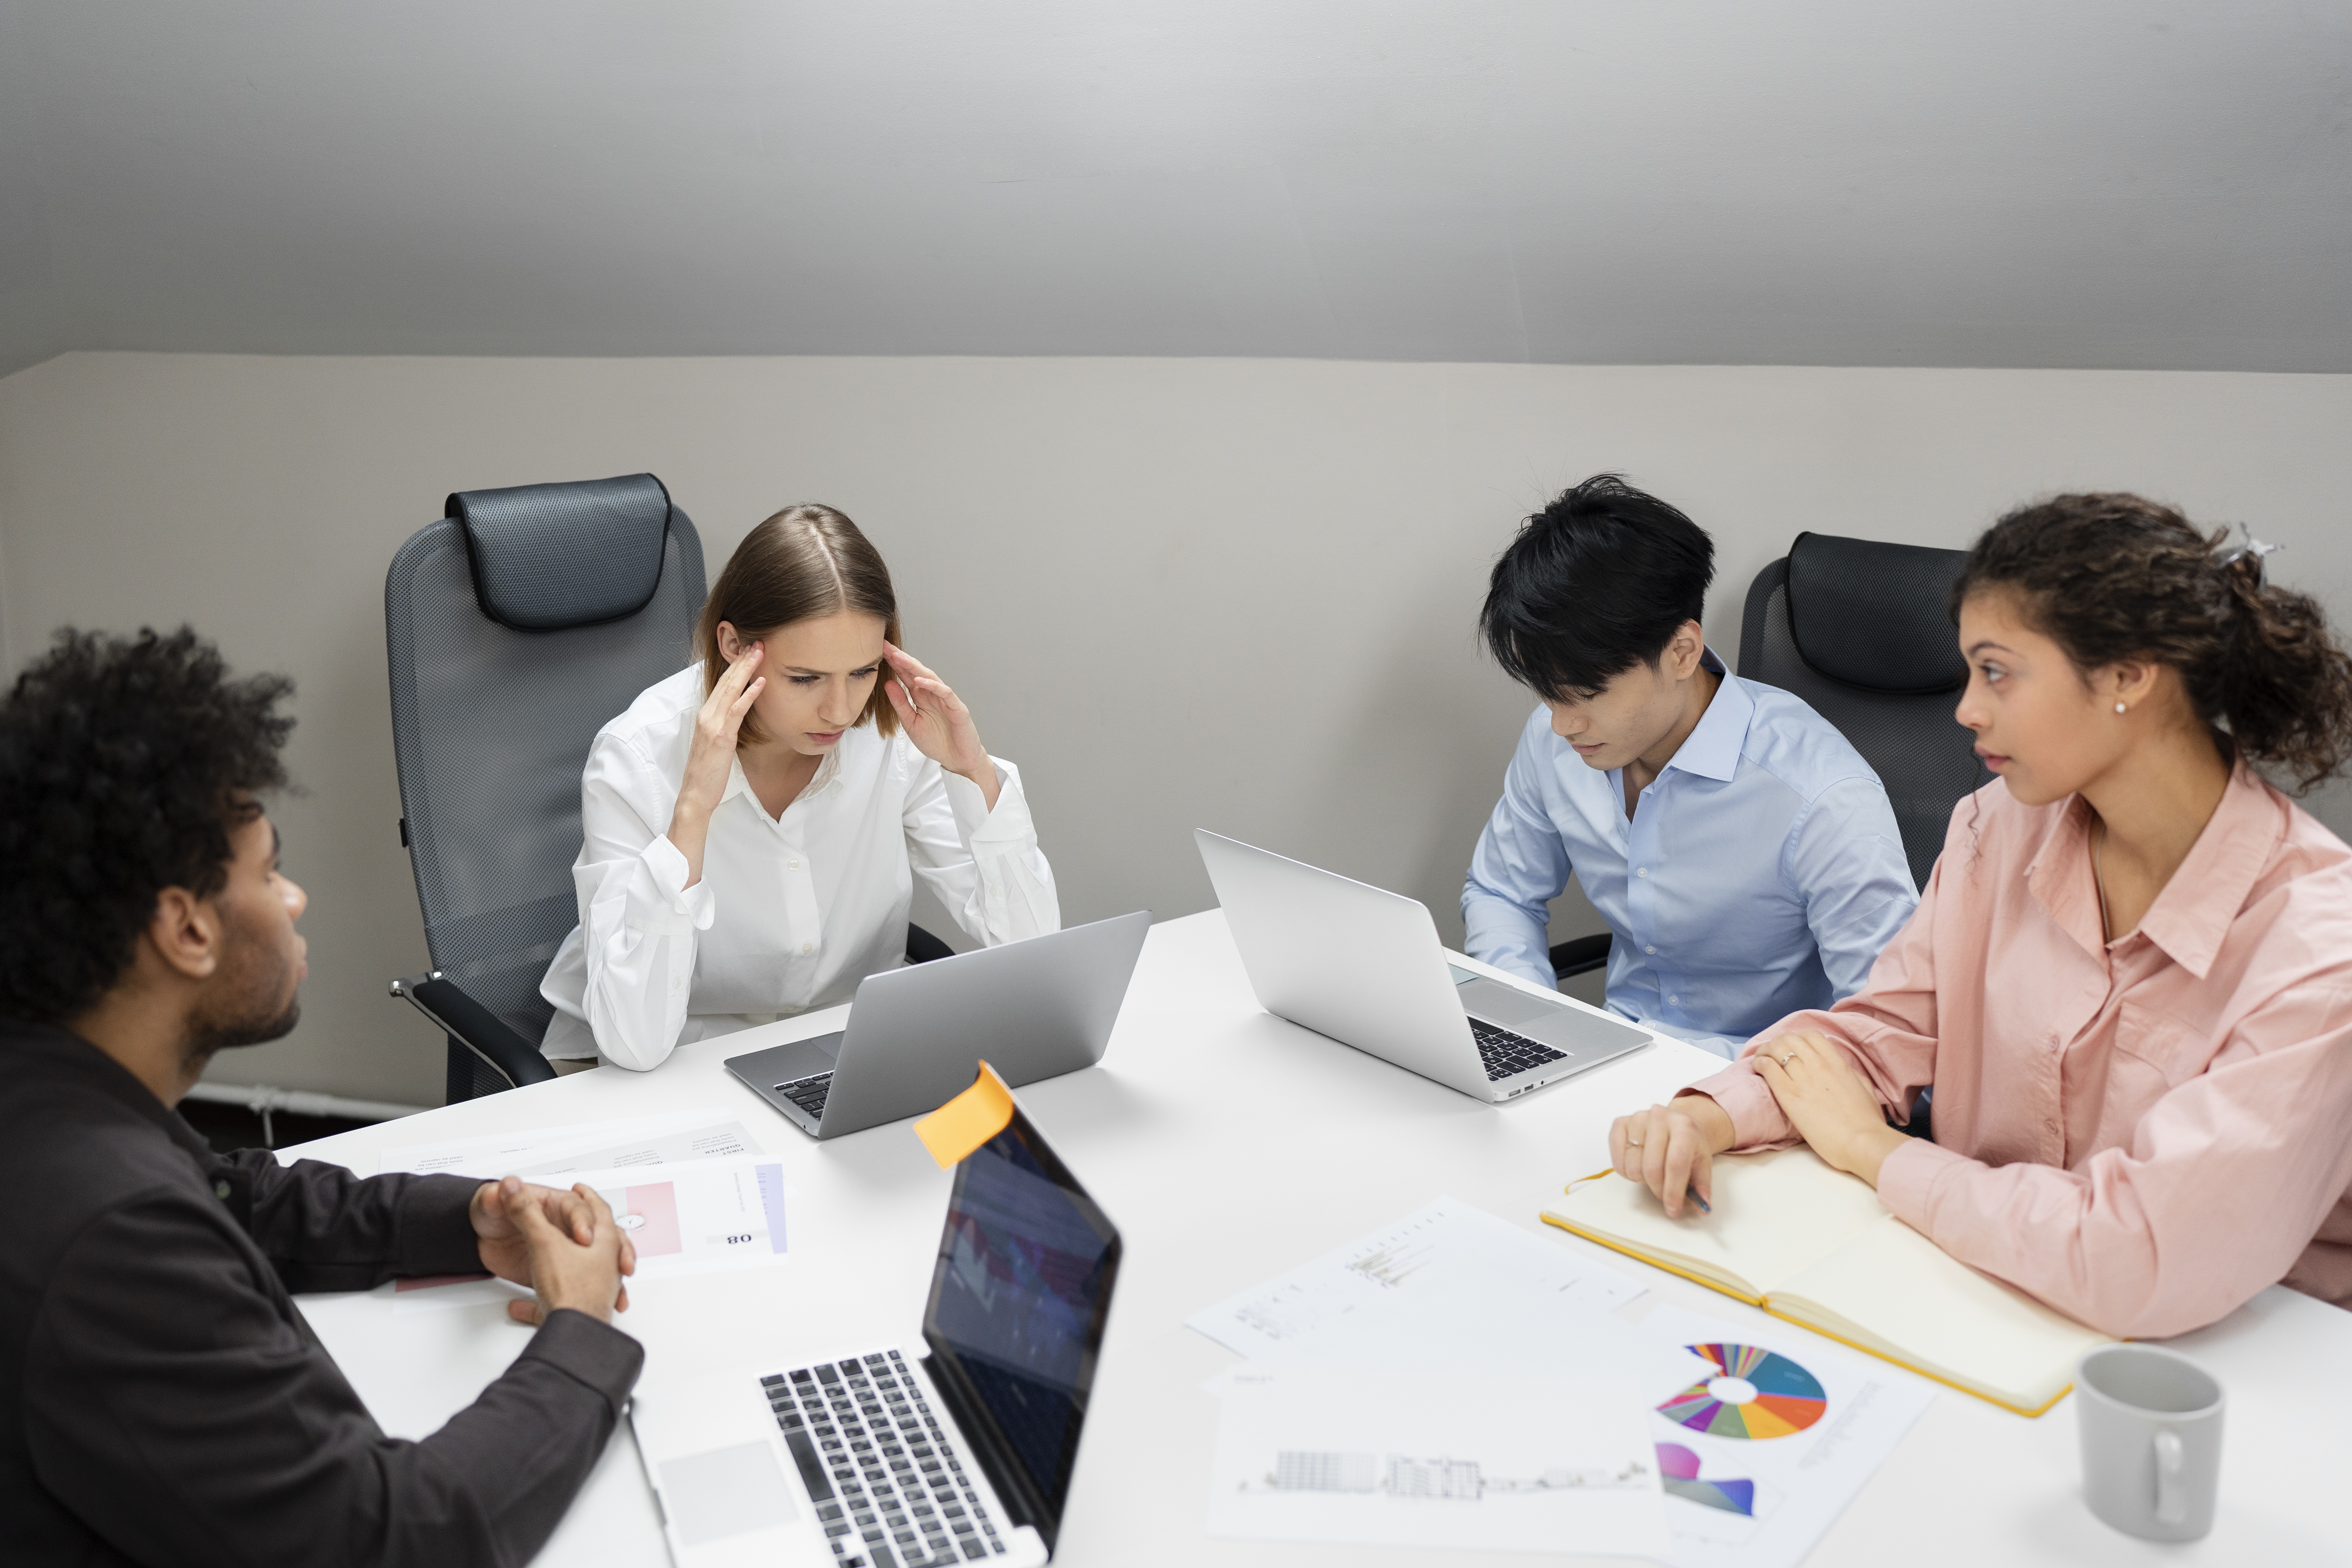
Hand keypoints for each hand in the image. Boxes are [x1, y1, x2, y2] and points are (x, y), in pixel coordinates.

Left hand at [472, 1175, 635, 1325]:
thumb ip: (499, 1198)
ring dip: (614, 1277)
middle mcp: (565, 1226)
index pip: (577, 1209)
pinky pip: (585, 1283)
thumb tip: (507, 1183)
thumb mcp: (492, 1208)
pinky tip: (601, 1307)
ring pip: (601, 1261)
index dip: (583, 1221)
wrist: (481, 1241)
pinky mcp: (560, 1271)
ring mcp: (567, 1250)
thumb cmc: (491, 1219)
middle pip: (601, 1235)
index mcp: (553, 1206)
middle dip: (616, 1249)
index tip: (582, 1237)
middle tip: (619, 1264)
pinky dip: (595, 1298)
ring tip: (619, 1292)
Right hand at [668, 637, 765, 884]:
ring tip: (760, 651)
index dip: (735, 666)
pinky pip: (736, 711)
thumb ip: (724, 725)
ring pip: (730, 690)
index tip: (749, 650)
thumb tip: (737, 712)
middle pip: (725, 681)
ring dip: (746, 669)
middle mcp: (706, 716)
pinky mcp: (721, 737)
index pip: (721, 684)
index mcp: (705, 716)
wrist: (695, 795)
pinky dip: (749, 694)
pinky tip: (760, 682)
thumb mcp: (715, 743)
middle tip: (758, 641)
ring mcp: (712, 725)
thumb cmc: (707, 772)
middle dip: (741, 659)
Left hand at [882, 642, 998, 809]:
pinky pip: (945, 693)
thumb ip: (900, 704)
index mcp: (921, 697)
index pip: (906, 676)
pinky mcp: (957, 708)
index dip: (893, 664)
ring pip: (930, 678)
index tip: (878, 652)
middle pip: (915, 671)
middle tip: (885, 646)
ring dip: (914, 667)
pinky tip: (920, 680)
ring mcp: (946, 700)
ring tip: (898, 657)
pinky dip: (933, 686)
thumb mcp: (911, 723)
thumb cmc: (937, 742)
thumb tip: (888, 684)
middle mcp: (933, 694)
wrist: (958, 760)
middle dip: (900, 658)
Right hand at [1609, 1093, 1735, 1217]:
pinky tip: (1638, 1165)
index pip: (1676, 1163)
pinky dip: (1626, 1172)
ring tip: (1653, 1172)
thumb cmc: (1688, 1144)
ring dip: (1642, 1180)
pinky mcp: (1620, 1123)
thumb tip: (1703, 1208)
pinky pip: (1617, 1161)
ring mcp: (1637, 1118)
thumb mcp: (1703, 1164)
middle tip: (1664, 1193)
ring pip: (1632, 1167)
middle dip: (1658, 1189)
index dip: (1673, 1191)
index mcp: (1685, 1127)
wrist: (1677, 1123)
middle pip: (1652, 1168)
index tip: (1673, 1209)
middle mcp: (1660, 1117)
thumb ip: (1702, 1188)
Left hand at [1752, 1031, 1907, 1186]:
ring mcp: (1803, 1078)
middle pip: (1789, 1039)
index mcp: (1837, 1063)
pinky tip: (1758, 1069)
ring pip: (1776, 1049)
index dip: (1797, 1038)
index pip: (1811, 1036)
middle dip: (1777, 1043)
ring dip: (1765, 1051)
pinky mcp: (1789, 1095)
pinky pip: (1768, 1067)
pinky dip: (1760, 1064)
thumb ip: (1853, 1076)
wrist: (1862, 1142)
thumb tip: (1845, 1071)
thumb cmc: (1867, 1122)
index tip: (1791, 1048)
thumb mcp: (1865, 1090)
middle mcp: (1819, 1065)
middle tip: (1771, 1054)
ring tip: (1760, 1060)